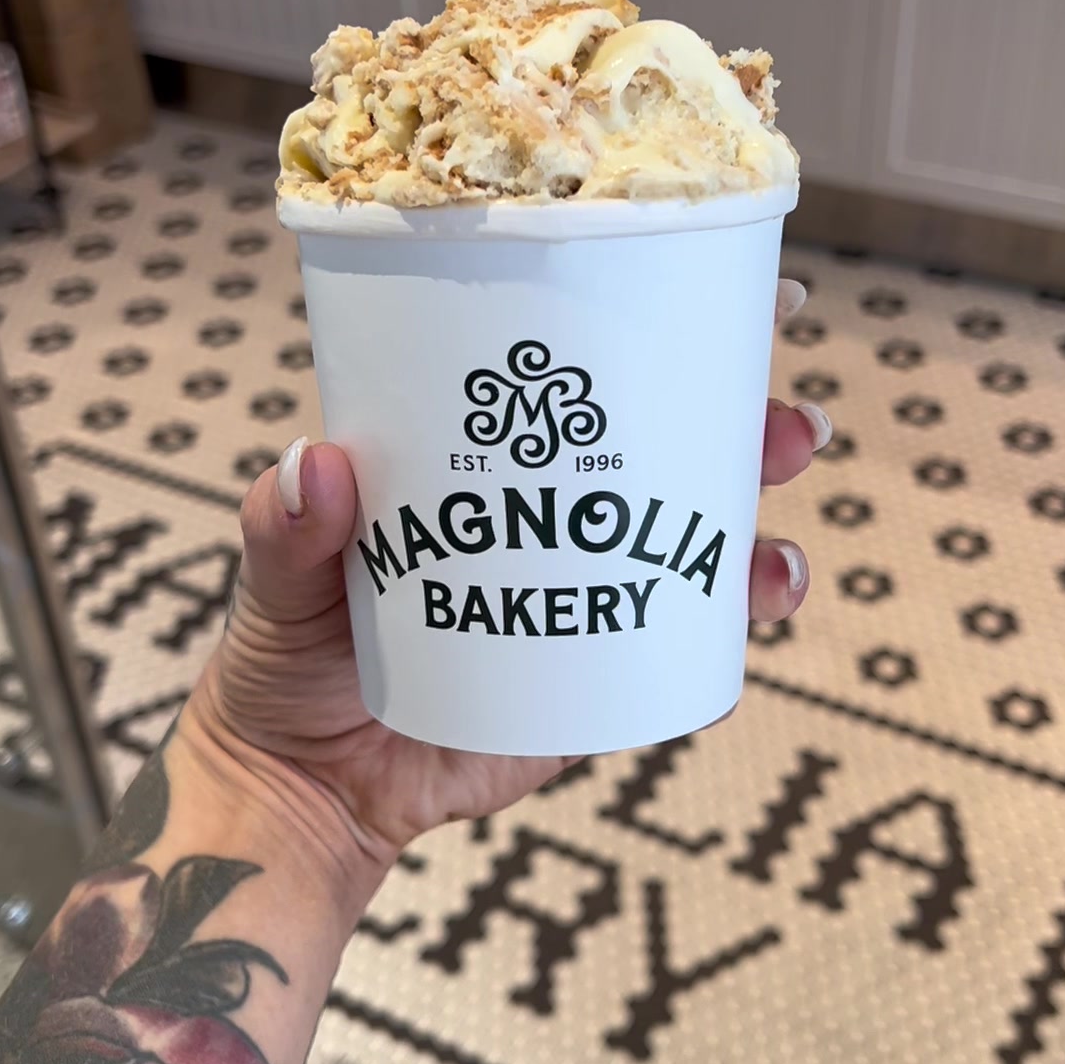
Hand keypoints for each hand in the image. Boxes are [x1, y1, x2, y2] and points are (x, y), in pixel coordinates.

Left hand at [191, 281, 825, 863]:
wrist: (308, 785)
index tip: (726, 278)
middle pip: (668, 441)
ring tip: (776, 550)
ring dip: (758, 528)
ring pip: (694, 537)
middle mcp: (546, 509)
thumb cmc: (287, 657)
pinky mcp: (592, 673)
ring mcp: (578, 589)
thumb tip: (316, 464)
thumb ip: (287, 531)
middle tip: (786, 424)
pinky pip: (682, 645)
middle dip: (745, 421)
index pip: (574, 365)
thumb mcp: (278, 580)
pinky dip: (732, 624)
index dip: (657, 319)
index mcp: (482, 453)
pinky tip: (753, 611)